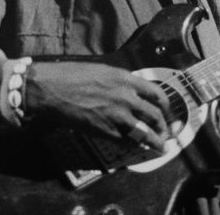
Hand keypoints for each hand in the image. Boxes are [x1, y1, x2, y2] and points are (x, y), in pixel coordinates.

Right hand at [26, 61, 172, 149]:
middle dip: (164, 126)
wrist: (51, 89)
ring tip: (160, 147)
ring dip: (156, 141)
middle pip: (155, 115)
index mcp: (125, 79)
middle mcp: (126, 96)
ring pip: (145, 132)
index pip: (157, 93)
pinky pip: (127, 141)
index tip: (168, 111)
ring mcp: (117, 115)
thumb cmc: (71, 76)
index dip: (166, 106)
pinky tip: (139, 148)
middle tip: (167, 132)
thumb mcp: (102, 71)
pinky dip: (135, 146)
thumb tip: (130, 91)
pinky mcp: (105, 130)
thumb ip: (119, 82)